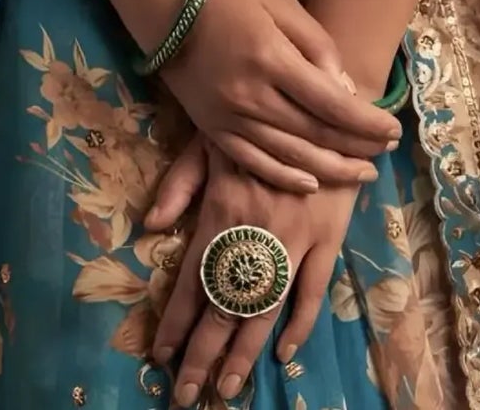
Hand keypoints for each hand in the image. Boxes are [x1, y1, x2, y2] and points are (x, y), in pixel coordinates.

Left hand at [147, 136, 359, 404]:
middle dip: (202, 354)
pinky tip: (283, 352)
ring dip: (244, 353)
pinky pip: (313, 292)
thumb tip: (151, 226)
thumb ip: (181, 182)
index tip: (161, 356)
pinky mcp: (328, 238)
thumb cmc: (261, 119)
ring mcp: (295, 240)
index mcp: (222, 210)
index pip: (191, 280)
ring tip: (226, 388)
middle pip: (224, 307)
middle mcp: (255, 233)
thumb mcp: (212, 139)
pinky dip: (300, 325)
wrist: (324, 99)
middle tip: (185, 396)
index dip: (175, 321)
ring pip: (265, 309)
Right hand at [158, 0, 401, 191]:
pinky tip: (311, 182)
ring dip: (331, 168)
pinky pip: (254, 162)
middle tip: (386, 152)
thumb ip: (316, 44)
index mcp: (273, 60)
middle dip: (357, 147)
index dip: (367, 122)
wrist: (167, 5)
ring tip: (361, 173)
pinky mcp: (213, 129)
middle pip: (316, 133)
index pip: (332, 103)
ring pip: (290, 155)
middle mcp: (253, 96)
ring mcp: (230, 118)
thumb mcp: (282, 3)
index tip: (394, 130)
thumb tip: (344, 87)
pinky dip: (285, 176)